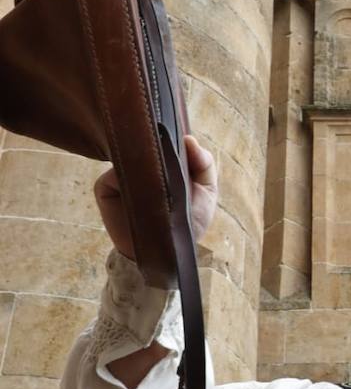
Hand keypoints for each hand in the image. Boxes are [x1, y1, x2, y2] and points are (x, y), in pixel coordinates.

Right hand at [94, 134, 217, 258]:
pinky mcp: (104, 188)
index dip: (167, 135)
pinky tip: (134, 190)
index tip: (177, 137)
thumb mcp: (207, 192)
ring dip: (138, 166)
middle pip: (140, 145)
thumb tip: (188, 139)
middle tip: (165, 155)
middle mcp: (141, 164)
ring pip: (124, 159)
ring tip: (152, 176)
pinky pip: (109, 177)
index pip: (161, 139)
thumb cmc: (189, 221)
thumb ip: (205, 165)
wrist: (167, 252)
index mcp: (164, 161)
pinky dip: (120, 180)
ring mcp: (120, 175)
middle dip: (153, 148)